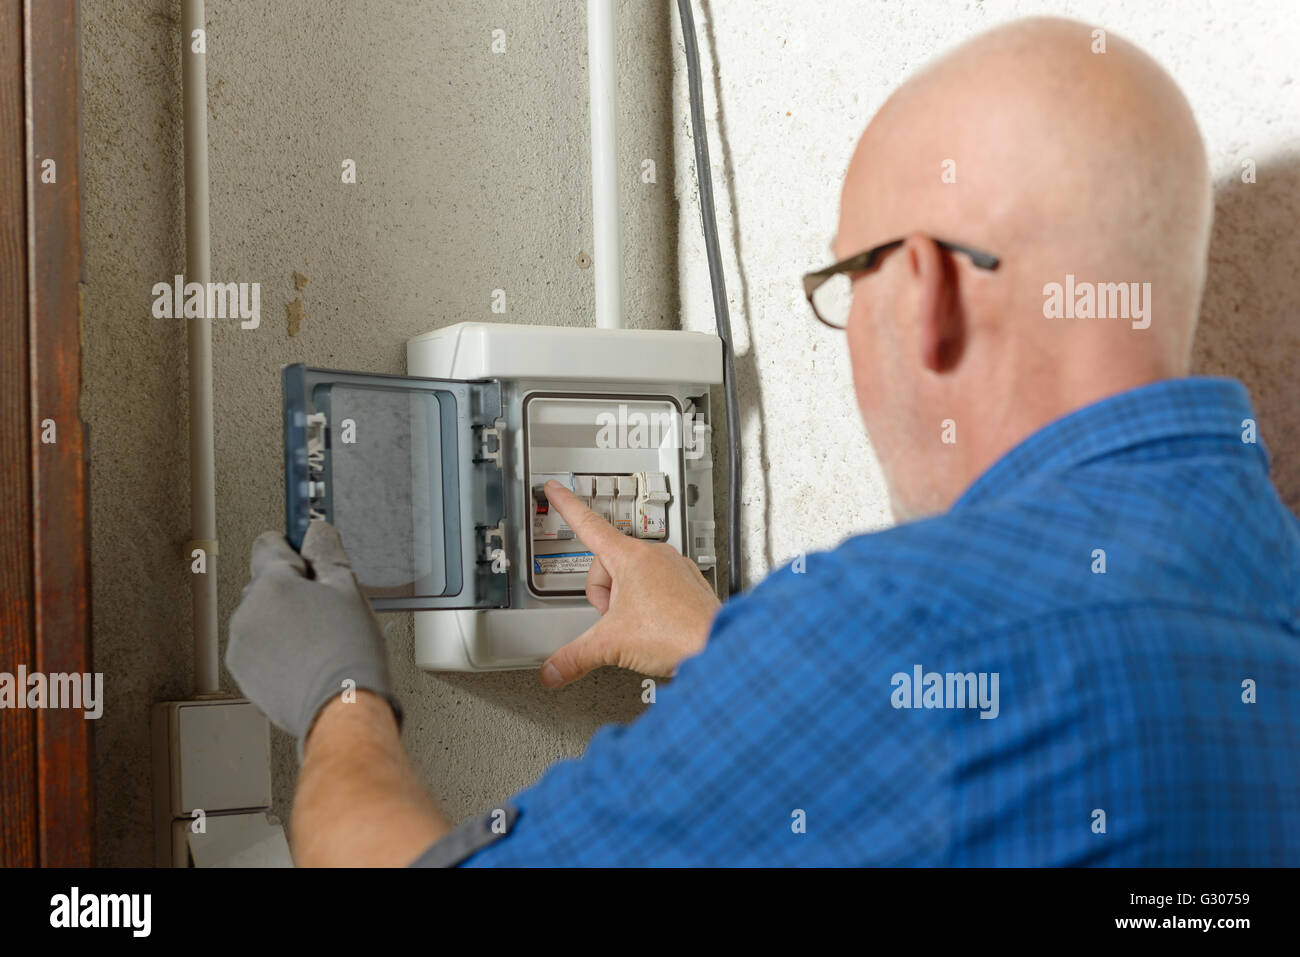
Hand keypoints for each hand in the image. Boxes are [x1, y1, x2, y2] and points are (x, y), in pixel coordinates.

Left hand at [226, 520, 398, 758]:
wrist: (341, 709)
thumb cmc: (348, 653)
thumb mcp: (348, 590)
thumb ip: (328, 553)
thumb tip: (317, 531)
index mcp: (272, 584)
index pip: (269, 545)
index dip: (292, 546)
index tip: (304, 551)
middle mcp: (247, 611)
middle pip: (266, 584)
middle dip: (291, 589)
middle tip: (325, 606)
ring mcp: (241, 645)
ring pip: (261, 617)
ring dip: (283, 621)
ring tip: (318, 639)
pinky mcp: (243, 674)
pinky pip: (258, 647)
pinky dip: (276, 649)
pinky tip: (306, 659)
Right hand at [539, 480, 720, 687]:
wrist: (717, 646)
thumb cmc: (677, 634)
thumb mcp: (612, 645)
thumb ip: (573, 657)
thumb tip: (553, 670)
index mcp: (630, 557)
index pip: (587, 524)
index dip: (566, 506)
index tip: (555, 488)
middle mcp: (654, 554)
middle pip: (607, 565)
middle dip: (604, 596)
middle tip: (616, 621)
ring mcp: (675, 566)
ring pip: (632, 576)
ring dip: (626, 602)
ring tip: (642, 627)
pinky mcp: (689, 583)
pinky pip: (657, 585)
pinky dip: (650, 605)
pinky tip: (657, 626)